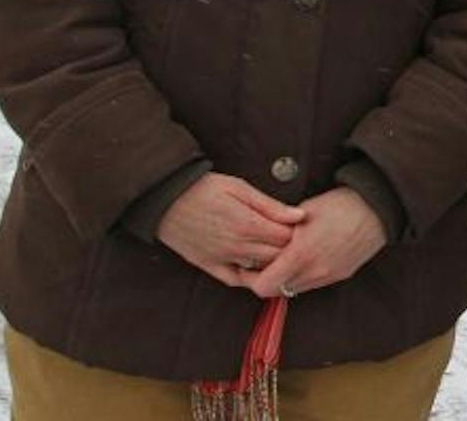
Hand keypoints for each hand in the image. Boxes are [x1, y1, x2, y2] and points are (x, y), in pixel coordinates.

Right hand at [157, 174, 304, 287]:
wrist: (166, 199)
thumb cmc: (205, 189)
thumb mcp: (240, 188)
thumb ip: (271, 205)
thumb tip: (300, 216)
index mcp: (247, 224)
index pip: (286, 238)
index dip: (297, 233)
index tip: (300, 226)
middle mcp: (236, 246)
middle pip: (277, 257)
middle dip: (290, 250)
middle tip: (295, 241)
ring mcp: (221, 258)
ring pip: (259, 271)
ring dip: (272, 264)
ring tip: (279, 252)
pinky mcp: (207, 265)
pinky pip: (234, 280)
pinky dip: (249, 279)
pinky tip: (258, 270)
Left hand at [242, 188, 386, 300]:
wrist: (377, 209)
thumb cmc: (340, 205)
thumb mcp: (302, 214)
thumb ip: (280, 234)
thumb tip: (262, 244)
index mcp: (301, 254)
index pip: (263, 286)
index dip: (249, 279)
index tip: (246, 266)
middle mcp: (315, 271)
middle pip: (276, 292)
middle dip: (265, 280)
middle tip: (260, 264)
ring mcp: (329, 276)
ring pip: (294, 289)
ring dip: (284, 279)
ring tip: (283, 260)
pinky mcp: (341, 275)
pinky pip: (313, 284)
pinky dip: (302, 276)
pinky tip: (304, 259)